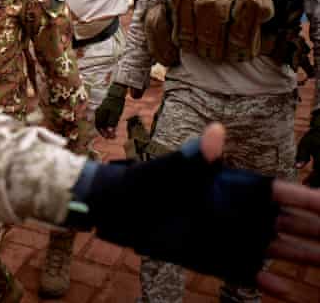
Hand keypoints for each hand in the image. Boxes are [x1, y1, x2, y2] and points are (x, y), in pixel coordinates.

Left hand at [78, 124, 319, 299]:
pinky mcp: (214, 258)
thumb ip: (198, 156)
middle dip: (317, 231)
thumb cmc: (147, 181)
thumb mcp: (172, 168)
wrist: (119, 207)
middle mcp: (237, 213)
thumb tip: (216, 132)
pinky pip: (246, 272)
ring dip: (303, 257)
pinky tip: (287, 291)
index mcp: (233, 187)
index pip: (281, 194)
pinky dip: (266, 282)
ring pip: (276, 248)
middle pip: (290, 224)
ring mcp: (228, 237)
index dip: (309, 201)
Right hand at [95, 83, 126, 138]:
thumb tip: (110, 132)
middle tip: (111, 138)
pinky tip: (114, 127)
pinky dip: (109, 124)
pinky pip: (106, 119)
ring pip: (103, 123)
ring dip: (108, 129)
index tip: (109, 138)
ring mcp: (102, 111)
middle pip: (100, 125)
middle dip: (106, 132)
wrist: (117, 92)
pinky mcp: (106, 110)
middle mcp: (99, 113)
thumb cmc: (116, 102)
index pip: (99, 126)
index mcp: (99, 114)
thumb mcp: (115, 113)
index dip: (103, 133)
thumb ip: (112, 122)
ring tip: (113, 134)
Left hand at [295, 111, 319, 185]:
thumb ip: (301, 156)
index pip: (319, 171)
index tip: (304, 184)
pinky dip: (318, 175)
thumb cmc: (313, 138)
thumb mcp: (305, 145)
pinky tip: (313, 179)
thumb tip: (296, 168)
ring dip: (318, 180)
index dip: (312, 179)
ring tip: (309, 184)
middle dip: (315, 182)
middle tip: (306, 187)